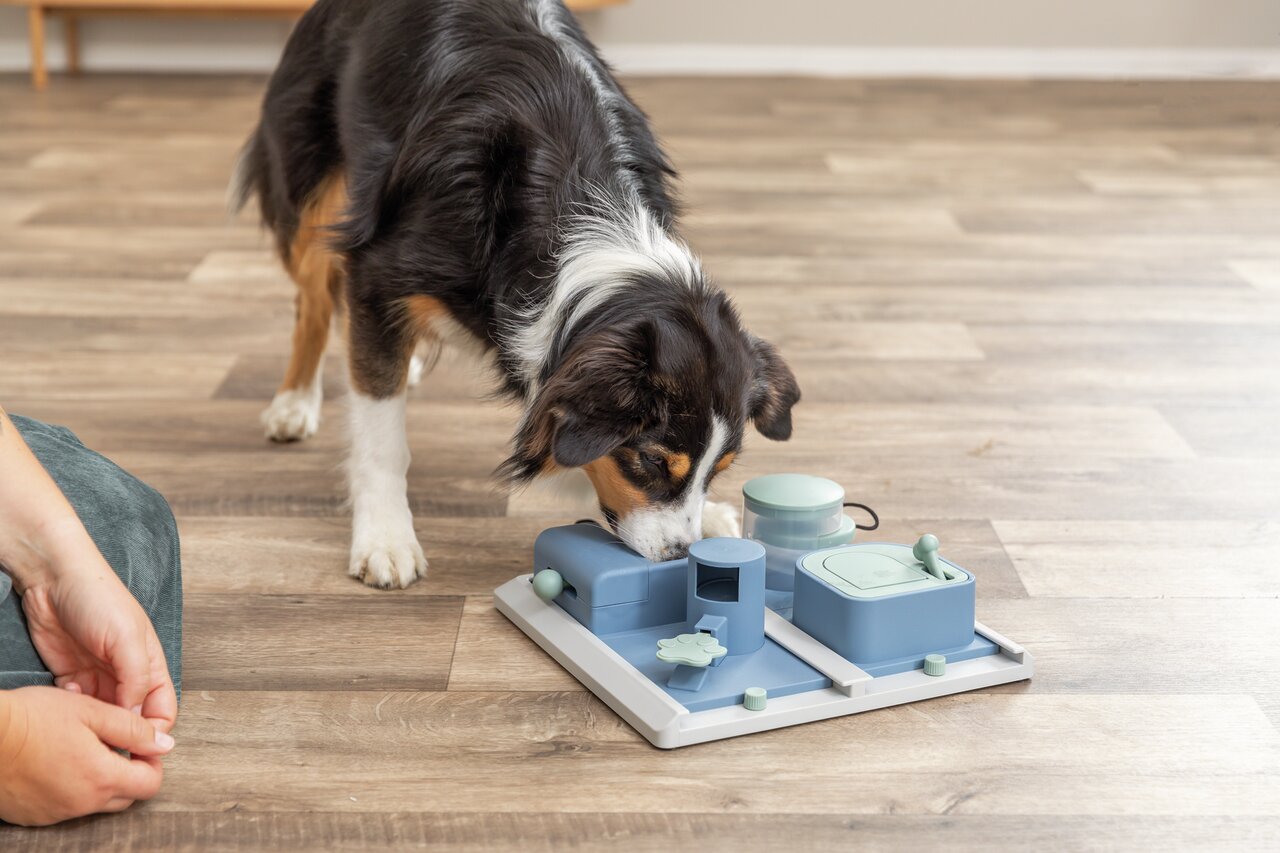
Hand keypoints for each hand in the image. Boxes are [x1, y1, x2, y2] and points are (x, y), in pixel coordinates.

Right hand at [0, 685, 173, 825]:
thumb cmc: (32, 719)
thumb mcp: (91, 711)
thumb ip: (133, 730)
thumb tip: (165, 744)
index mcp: (101, 778)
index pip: (150, 784)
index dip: (152, 762)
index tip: (140, 744)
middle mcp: (81, 804)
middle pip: (126, 797)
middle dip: (129, 773)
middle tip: (113, 745)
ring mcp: (56, 813)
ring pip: (96, 803)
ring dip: (100, 781)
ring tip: (82, 749)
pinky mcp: (35, 816)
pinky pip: (67, 807)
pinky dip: (72, 789)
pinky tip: (58, 764)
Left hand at [20, 539, 176, 732]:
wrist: (54, 581)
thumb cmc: (99, 599)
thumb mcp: (127, 640)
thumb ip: (137, 681)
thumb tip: (137, 720)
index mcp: (150, 665)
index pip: (162, 711)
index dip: (155, 733)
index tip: (139, 749)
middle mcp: (127, 675)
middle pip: (132, 719)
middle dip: (122, 734)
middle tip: (107, 744)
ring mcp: (98, 676)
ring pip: (103, 716)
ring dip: (95, 723)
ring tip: (84, 721)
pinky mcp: (71, 676)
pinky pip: (76, 706)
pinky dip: (72, 709)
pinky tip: (66, 694)